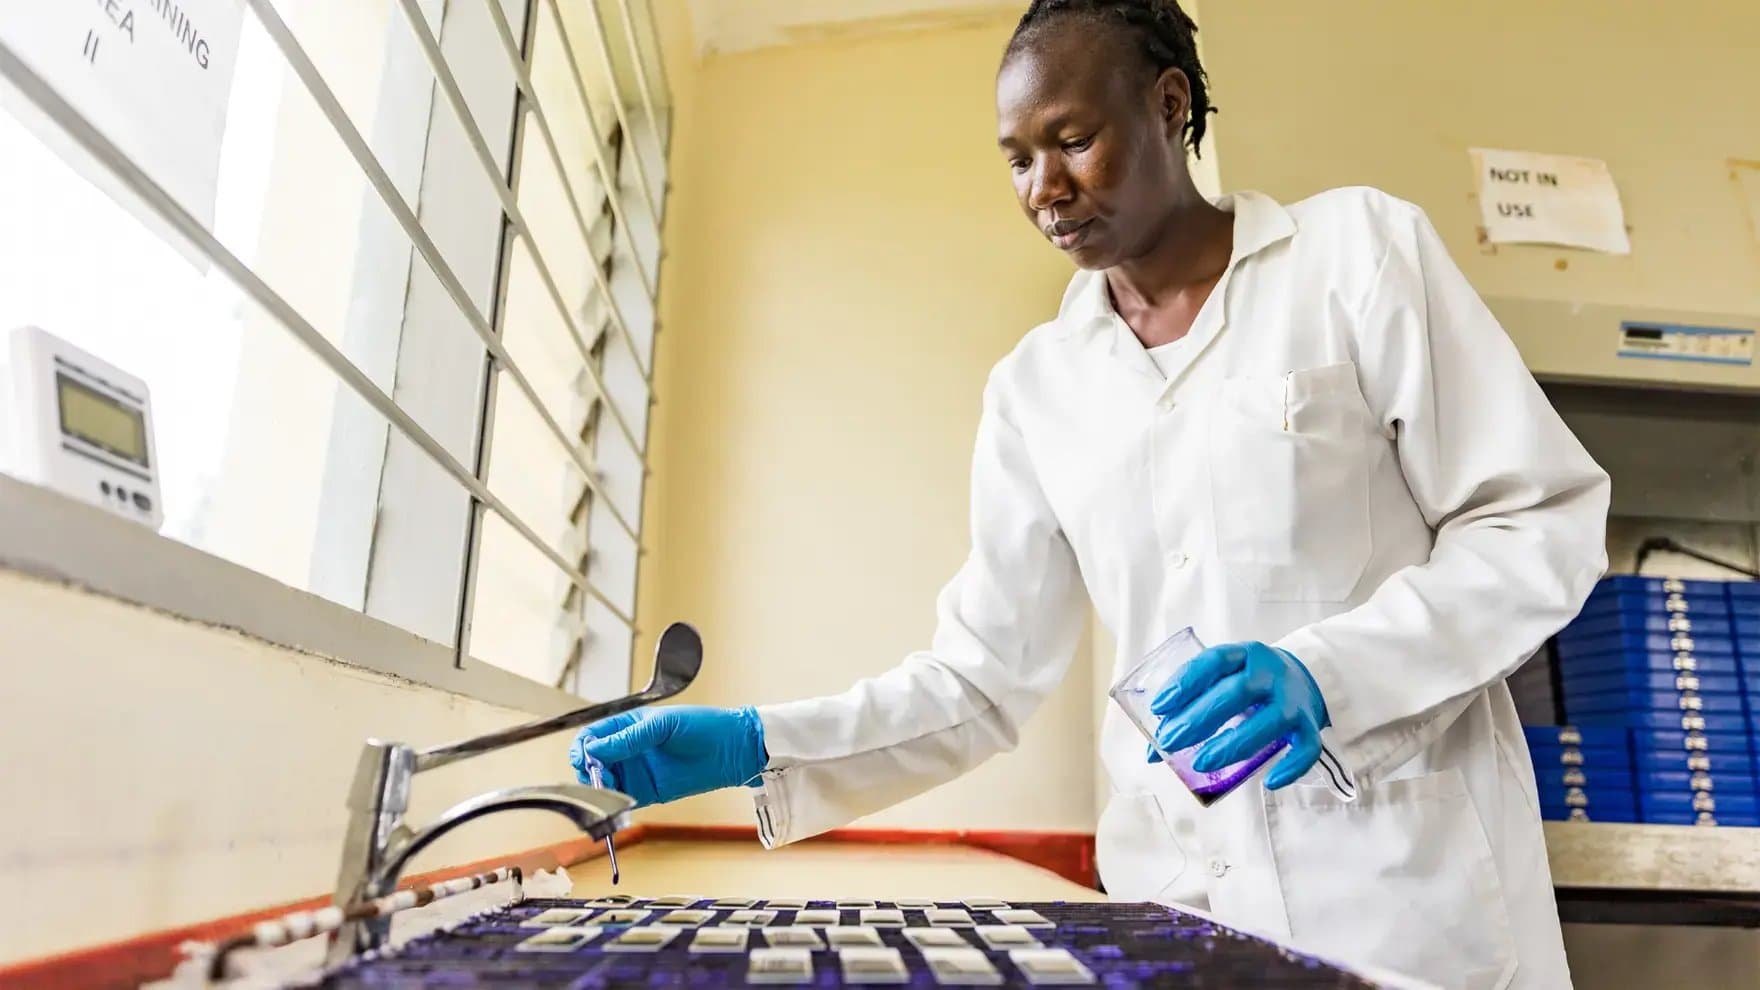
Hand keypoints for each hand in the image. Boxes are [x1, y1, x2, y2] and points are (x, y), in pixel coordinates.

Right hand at [568, 705, 767, 806]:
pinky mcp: (648, 792)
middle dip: (589, 770)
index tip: (586, 758)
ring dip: (599, 787)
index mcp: (629, 725)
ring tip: (609, 788)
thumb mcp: (663, 725)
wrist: (733, 750)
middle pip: (593, 762)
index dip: (584, 747)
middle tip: (599, 776)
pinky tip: (617, 802)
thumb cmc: (704, 727)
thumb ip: (629, 738)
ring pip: (604, 782)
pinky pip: (623, 799)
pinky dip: (614, 803)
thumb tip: (595, 749)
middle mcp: (629, 748)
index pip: (593, 736)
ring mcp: (637, 771)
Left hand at [1148, 641, 1328, 789]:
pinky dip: (1291, 767)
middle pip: (1237, 692)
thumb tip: (1153, 752)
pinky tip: (1269, 781)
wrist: (1305, 677)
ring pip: (1269, 721)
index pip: (1214, 661)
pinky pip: (1307, 748)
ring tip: (1201, 763)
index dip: (1185, 682)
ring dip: (1233, 744)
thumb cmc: (1250, 683)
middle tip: (1170, 742)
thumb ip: (1190, 707)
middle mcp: (1270, 673)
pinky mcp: (1310, 725)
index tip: (1159, 707)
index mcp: (1244, 655)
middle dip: (1200, 718)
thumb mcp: (1222, 680)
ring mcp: (1293, 699)